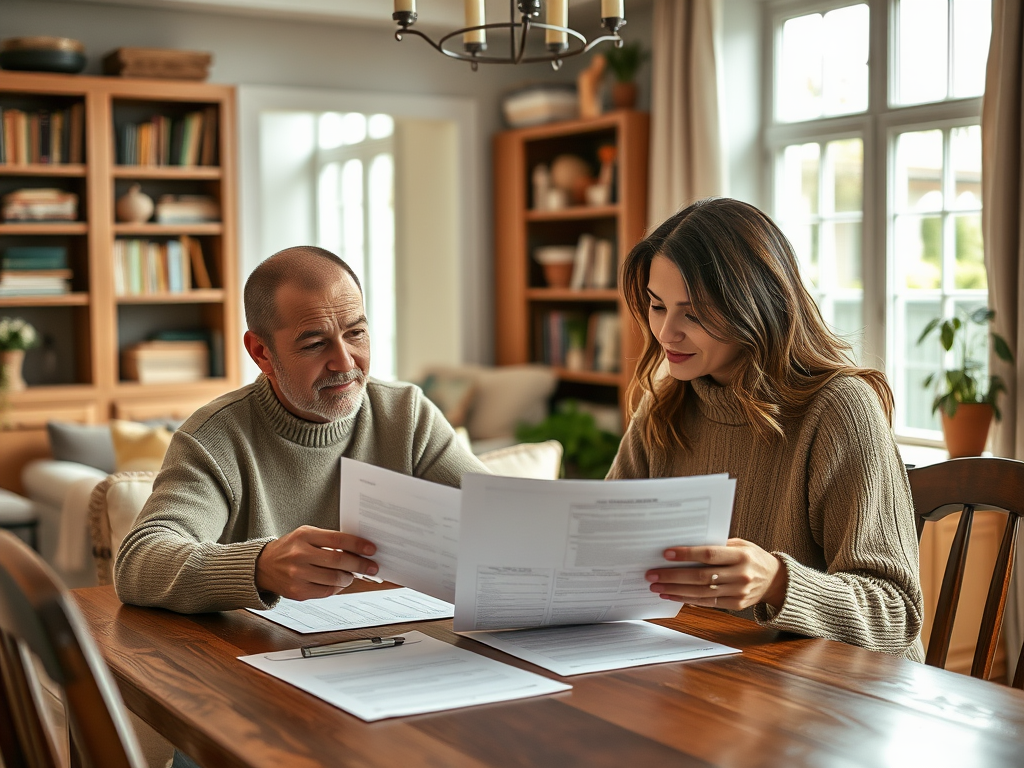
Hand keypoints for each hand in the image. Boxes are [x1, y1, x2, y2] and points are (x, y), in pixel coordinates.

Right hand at [255, 526, 377, 600]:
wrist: (263, 566)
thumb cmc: (290, 548)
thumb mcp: (306, 535)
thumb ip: (328, 540)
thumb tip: (357, 550)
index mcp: (304, 536)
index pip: (338, 539)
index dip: (358, 545)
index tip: (371, 549)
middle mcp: (299, 555)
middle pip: (338, 560)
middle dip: (359, 564)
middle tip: (371, 566)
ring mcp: (298, 575)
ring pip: (334, 579)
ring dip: (349, 577)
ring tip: (352, 574)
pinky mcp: (298, 592)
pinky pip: (326, 592)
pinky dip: (337, 587)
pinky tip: (339, 583)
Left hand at [645, 538, 787, 610]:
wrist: (775, 580)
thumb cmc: (752, 557)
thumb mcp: (740, 544)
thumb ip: (717, 545)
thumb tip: (685, 545)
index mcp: (741, 556)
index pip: (709, 555)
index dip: (686, 554)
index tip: (666, 554)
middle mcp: (741, 575)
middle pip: (700, 576)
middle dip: (673, 576)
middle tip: (652, 574)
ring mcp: (738, 592)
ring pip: (701, 592)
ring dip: (675, 590)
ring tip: (657, 586)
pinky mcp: (736, 605)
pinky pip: (707, 603)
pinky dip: (687, 600)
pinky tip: (672, 595)